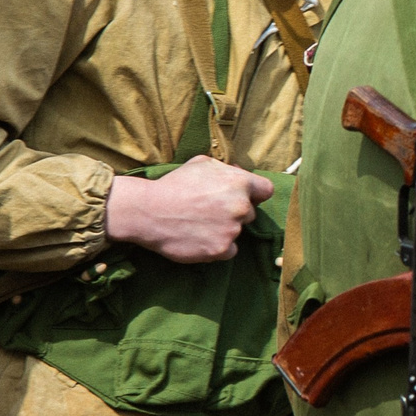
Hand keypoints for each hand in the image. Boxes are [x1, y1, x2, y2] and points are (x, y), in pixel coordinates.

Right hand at [104, 155, 272, 262]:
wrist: (149, 211)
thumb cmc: (174, 184)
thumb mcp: (201, 164)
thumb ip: (226, 169)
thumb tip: (239, 172)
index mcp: (240, 182)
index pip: (266, 190)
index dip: (255, 194)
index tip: (245, 198)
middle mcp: (240, 206)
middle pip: (249, 214)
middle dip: (234, 213)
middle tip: (210, 211)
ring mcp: (232, 230)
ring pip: (237, 232)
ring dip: (224, 230)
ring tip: (199, 224)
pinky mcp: (221, 250)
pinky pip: (229, 251)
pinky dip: (217, 246)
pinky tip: (199, 238)